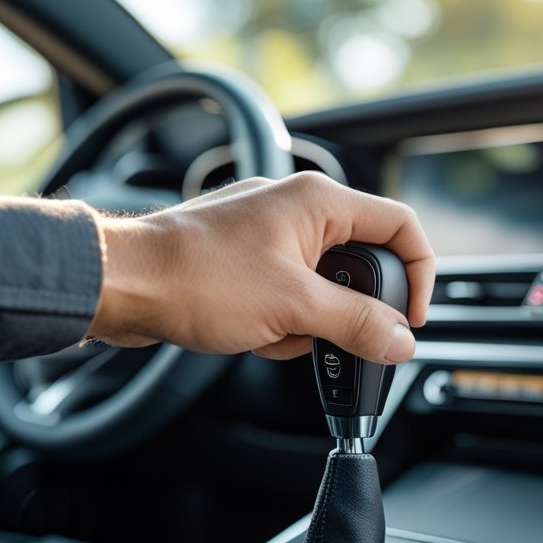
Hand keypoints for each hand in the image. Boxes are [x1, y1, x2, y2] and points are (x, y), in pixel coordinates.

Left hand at [85, 172, 435, 363]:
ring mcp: (267, 233)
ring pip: (319, 288)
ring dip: (303, 322)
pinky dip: (275, 321)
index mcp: (318, 201)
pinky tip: (247, 330)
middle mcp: (296, 208)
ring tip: (268, 329)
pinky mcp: (243, 260)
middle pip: (357, 265)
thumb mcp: (293, 308)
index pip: (399, 226)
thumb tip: (400, 340)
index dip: (419, 274)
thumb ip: (356, 323)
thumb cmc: (195, 277)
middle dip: (342, 310)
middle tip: (326, 334)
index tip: (411, 318)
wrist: (124, 284)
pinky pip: (285, 295)